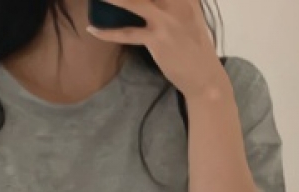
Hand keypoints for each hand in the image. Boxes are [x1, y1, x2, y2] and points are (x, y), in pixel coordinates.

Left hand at [87, 0, 226, 101]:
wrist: (205, 77)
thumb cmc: (194, 49)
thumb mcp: (189, 18)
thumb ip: (173, 5)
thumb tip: (149, 3)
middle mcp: (177, 1)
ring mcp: (166, 19)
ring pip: (133, 1)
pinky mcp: (157, 38)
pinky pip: (127, 33)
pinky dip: (108, 32)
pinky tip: (93, 30)